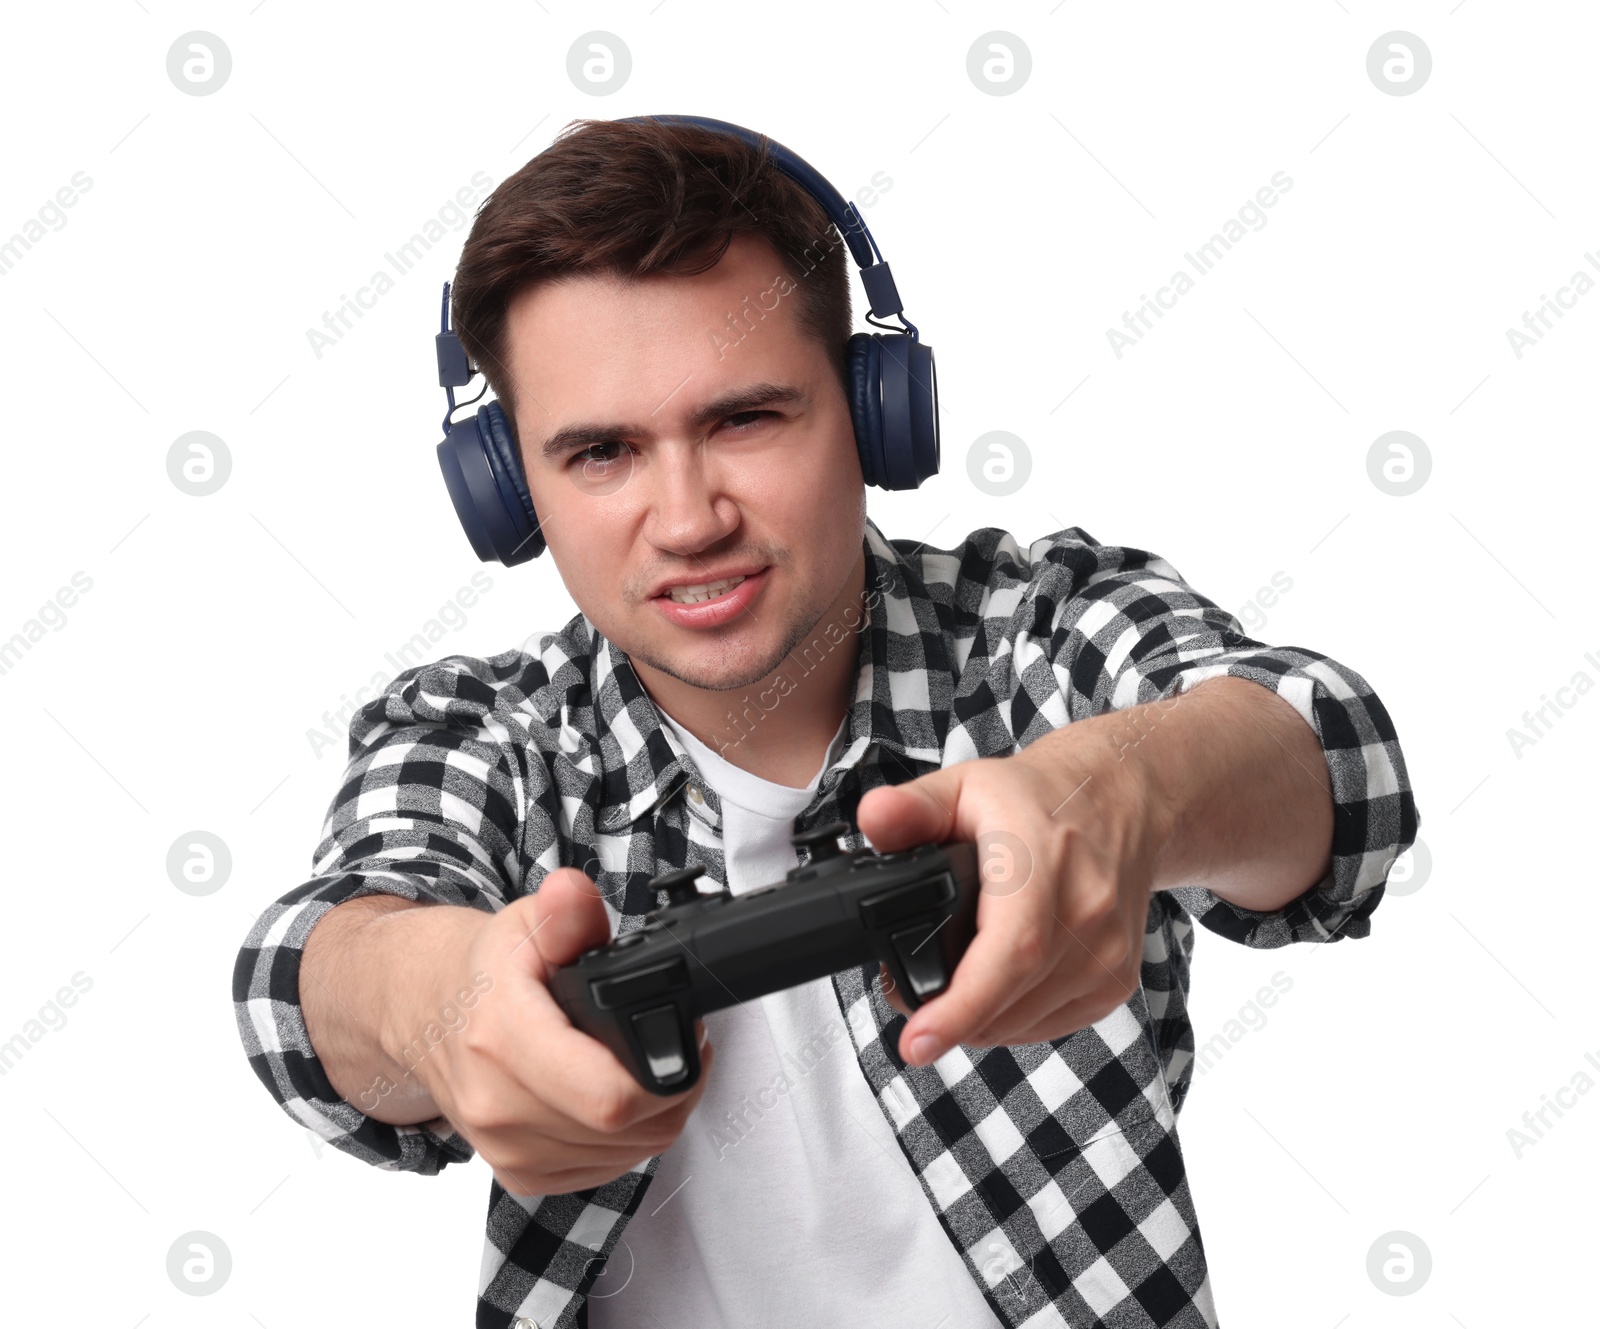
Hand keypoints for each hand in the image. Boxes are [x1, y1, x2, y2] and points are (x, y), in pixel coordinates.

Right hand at [401, 869, 713, 1196]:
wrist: (429, 1018)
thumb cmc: (485, 974)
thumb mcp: (528, 924)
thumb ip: (565, 913)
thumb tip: (574, 894)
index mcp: (501, 1040)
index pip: (609, 1098)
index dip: (667, 1075)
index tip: (685, 1040)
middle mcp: (498, 1105)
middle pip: (629, 1130)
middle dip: (673, 1091)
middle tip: (679, 1047)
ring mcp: (507, 1148)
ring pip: (624, 1156)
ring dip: (654, 1117)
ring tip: (648, 1065)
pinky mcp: (519, 1174)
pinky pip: (601, 1172)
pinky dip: (625, 1141)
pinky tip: (618, 1097)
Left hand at [855, 723, 1166, 1067]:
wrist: (1118, 801)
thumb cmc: (1036, 798)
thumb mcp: (963, 785)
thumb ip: (912, 809)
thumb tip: (873, 818)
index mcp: (1045, 860)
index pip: (1013, 949)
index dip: (962, 1005)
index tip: (917, 1041)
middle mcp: (1088, 910)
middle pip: (1009, 998)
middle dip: (945, 1014)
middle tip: (904, 992)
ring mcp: (1109, 952)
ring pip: (1023, 1022)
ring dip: (974, 1020)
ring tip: (945, 983)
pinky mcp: (1116, 980)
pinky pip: (1048, 1024)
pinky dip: (1008, 1019)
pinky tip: (991, 985)